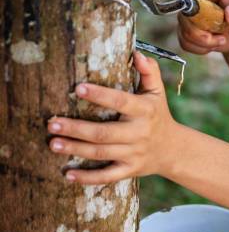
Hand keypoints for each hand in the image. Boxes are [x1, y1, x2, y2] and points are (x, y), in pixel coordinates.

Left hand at [47, 51, 180, 184]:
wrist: (173, 149)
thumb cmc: (158, 114)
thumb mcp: (157, 92)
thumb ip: (150, 71)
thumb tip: (137, 53)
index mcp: (145, 110)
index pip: (121, 101)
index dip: (100, 95)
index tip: (78, 88)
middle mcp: (139, 133)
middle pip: (104, 132)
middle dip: (76, 128)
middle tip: (52, 123)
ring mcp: (134, 153)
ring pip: (101, 153)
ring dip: (75, 149)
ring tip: (53, 143)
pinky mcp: (130, 170)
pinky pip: (107, 176)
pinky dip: (87, 178)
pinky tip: (68, 174)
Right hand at [178, 0, 228, 54]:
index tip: (198, 0)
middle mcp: (195, 2)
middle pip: (185, 14)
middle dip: (201, 32)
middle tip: (221, 38)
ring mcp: (188, 17)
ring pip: (184, 31)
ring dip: (204, 42)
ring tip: (222, 40)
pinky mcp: (186, 32)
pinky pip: (185, 43)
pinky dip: (200, 48)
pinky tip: (212, 46)